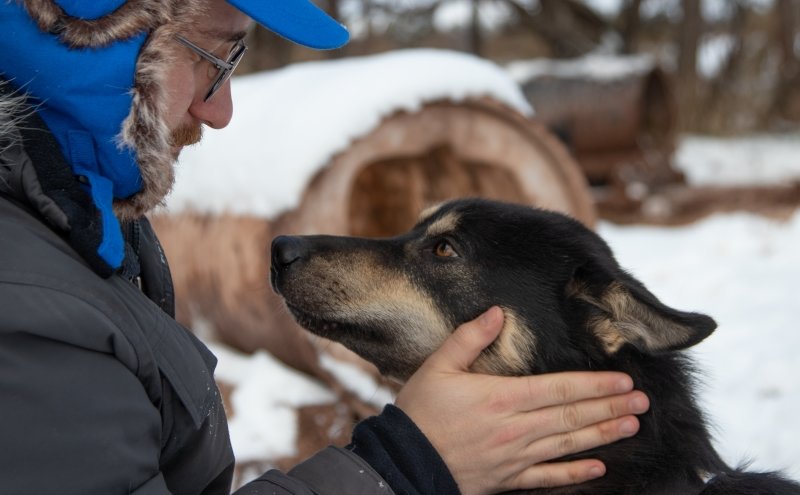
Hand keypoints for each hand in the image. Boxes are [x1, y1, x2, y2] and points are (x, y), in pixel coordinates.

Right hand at [394, 306, 649, 494]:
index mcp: (501, 398)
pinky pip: (548, 477)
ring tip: (631, 425)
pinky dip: (574, 473)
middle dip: (610, 407)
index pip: (559, 388)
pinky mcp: (508, 478)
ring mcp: (515, 456)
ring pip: (568, 444)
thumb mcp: (438, 366)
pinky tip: (597, 467)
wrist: (404, 461)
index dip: (594, 384)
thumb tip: (497, 312)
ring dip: (602, 434)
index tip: (623, 380)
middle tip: (642, 401)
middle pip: (572, 415)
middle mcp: (516, 428)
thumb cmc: (420, 411)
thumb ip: (469, 338)